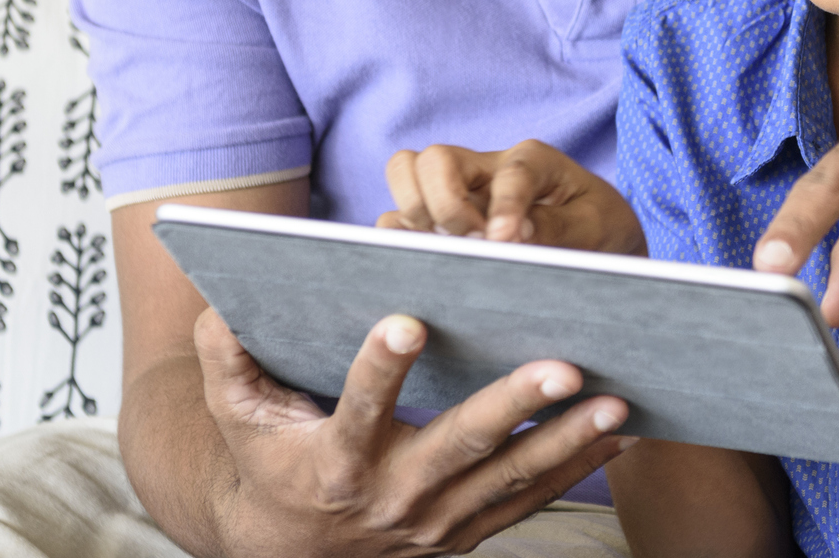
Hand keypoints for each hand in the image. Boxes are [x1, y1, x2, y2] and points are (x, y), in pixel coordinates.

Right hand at [195, 305, 633, 555]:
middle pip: (459, 444)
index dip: (380, 367)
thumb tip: (221, 305)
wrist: (288, 550)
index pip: (359, 410)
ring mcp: (434, 521)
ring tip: (617, 400)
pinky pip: (526, 502)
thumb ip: (228, 356)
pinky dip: (574, 471)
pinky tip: (617, 436)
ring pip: (508, 477)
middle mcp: (390, 496)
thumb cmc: (268, 458)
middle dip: (514, 405)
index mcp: (334, 461)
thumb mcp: (235, 412)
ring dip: (567, 441)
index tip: (406, 319)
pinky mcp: (465, 532)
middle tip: (563, 366)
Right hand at [380, 139, 644, 253]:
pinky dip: (398, 240)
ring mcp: (459, 194)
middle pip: (433, 158)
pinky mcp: (440, 224)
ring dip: (413, 214)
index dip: (505, 207)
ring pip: (406, 173)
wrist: (600, 246)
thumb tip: (509, 236)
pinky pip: (397, 219)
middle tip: (470, 244)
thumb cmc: (602, 232)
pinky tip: (423, 270)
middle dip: (442, 202)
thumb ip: (558, 229)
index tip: (504, 242)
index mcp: (534, 161)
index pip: (510, 173)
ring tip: (441, 253)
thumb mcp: (598, 229)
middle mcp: (487, 170)